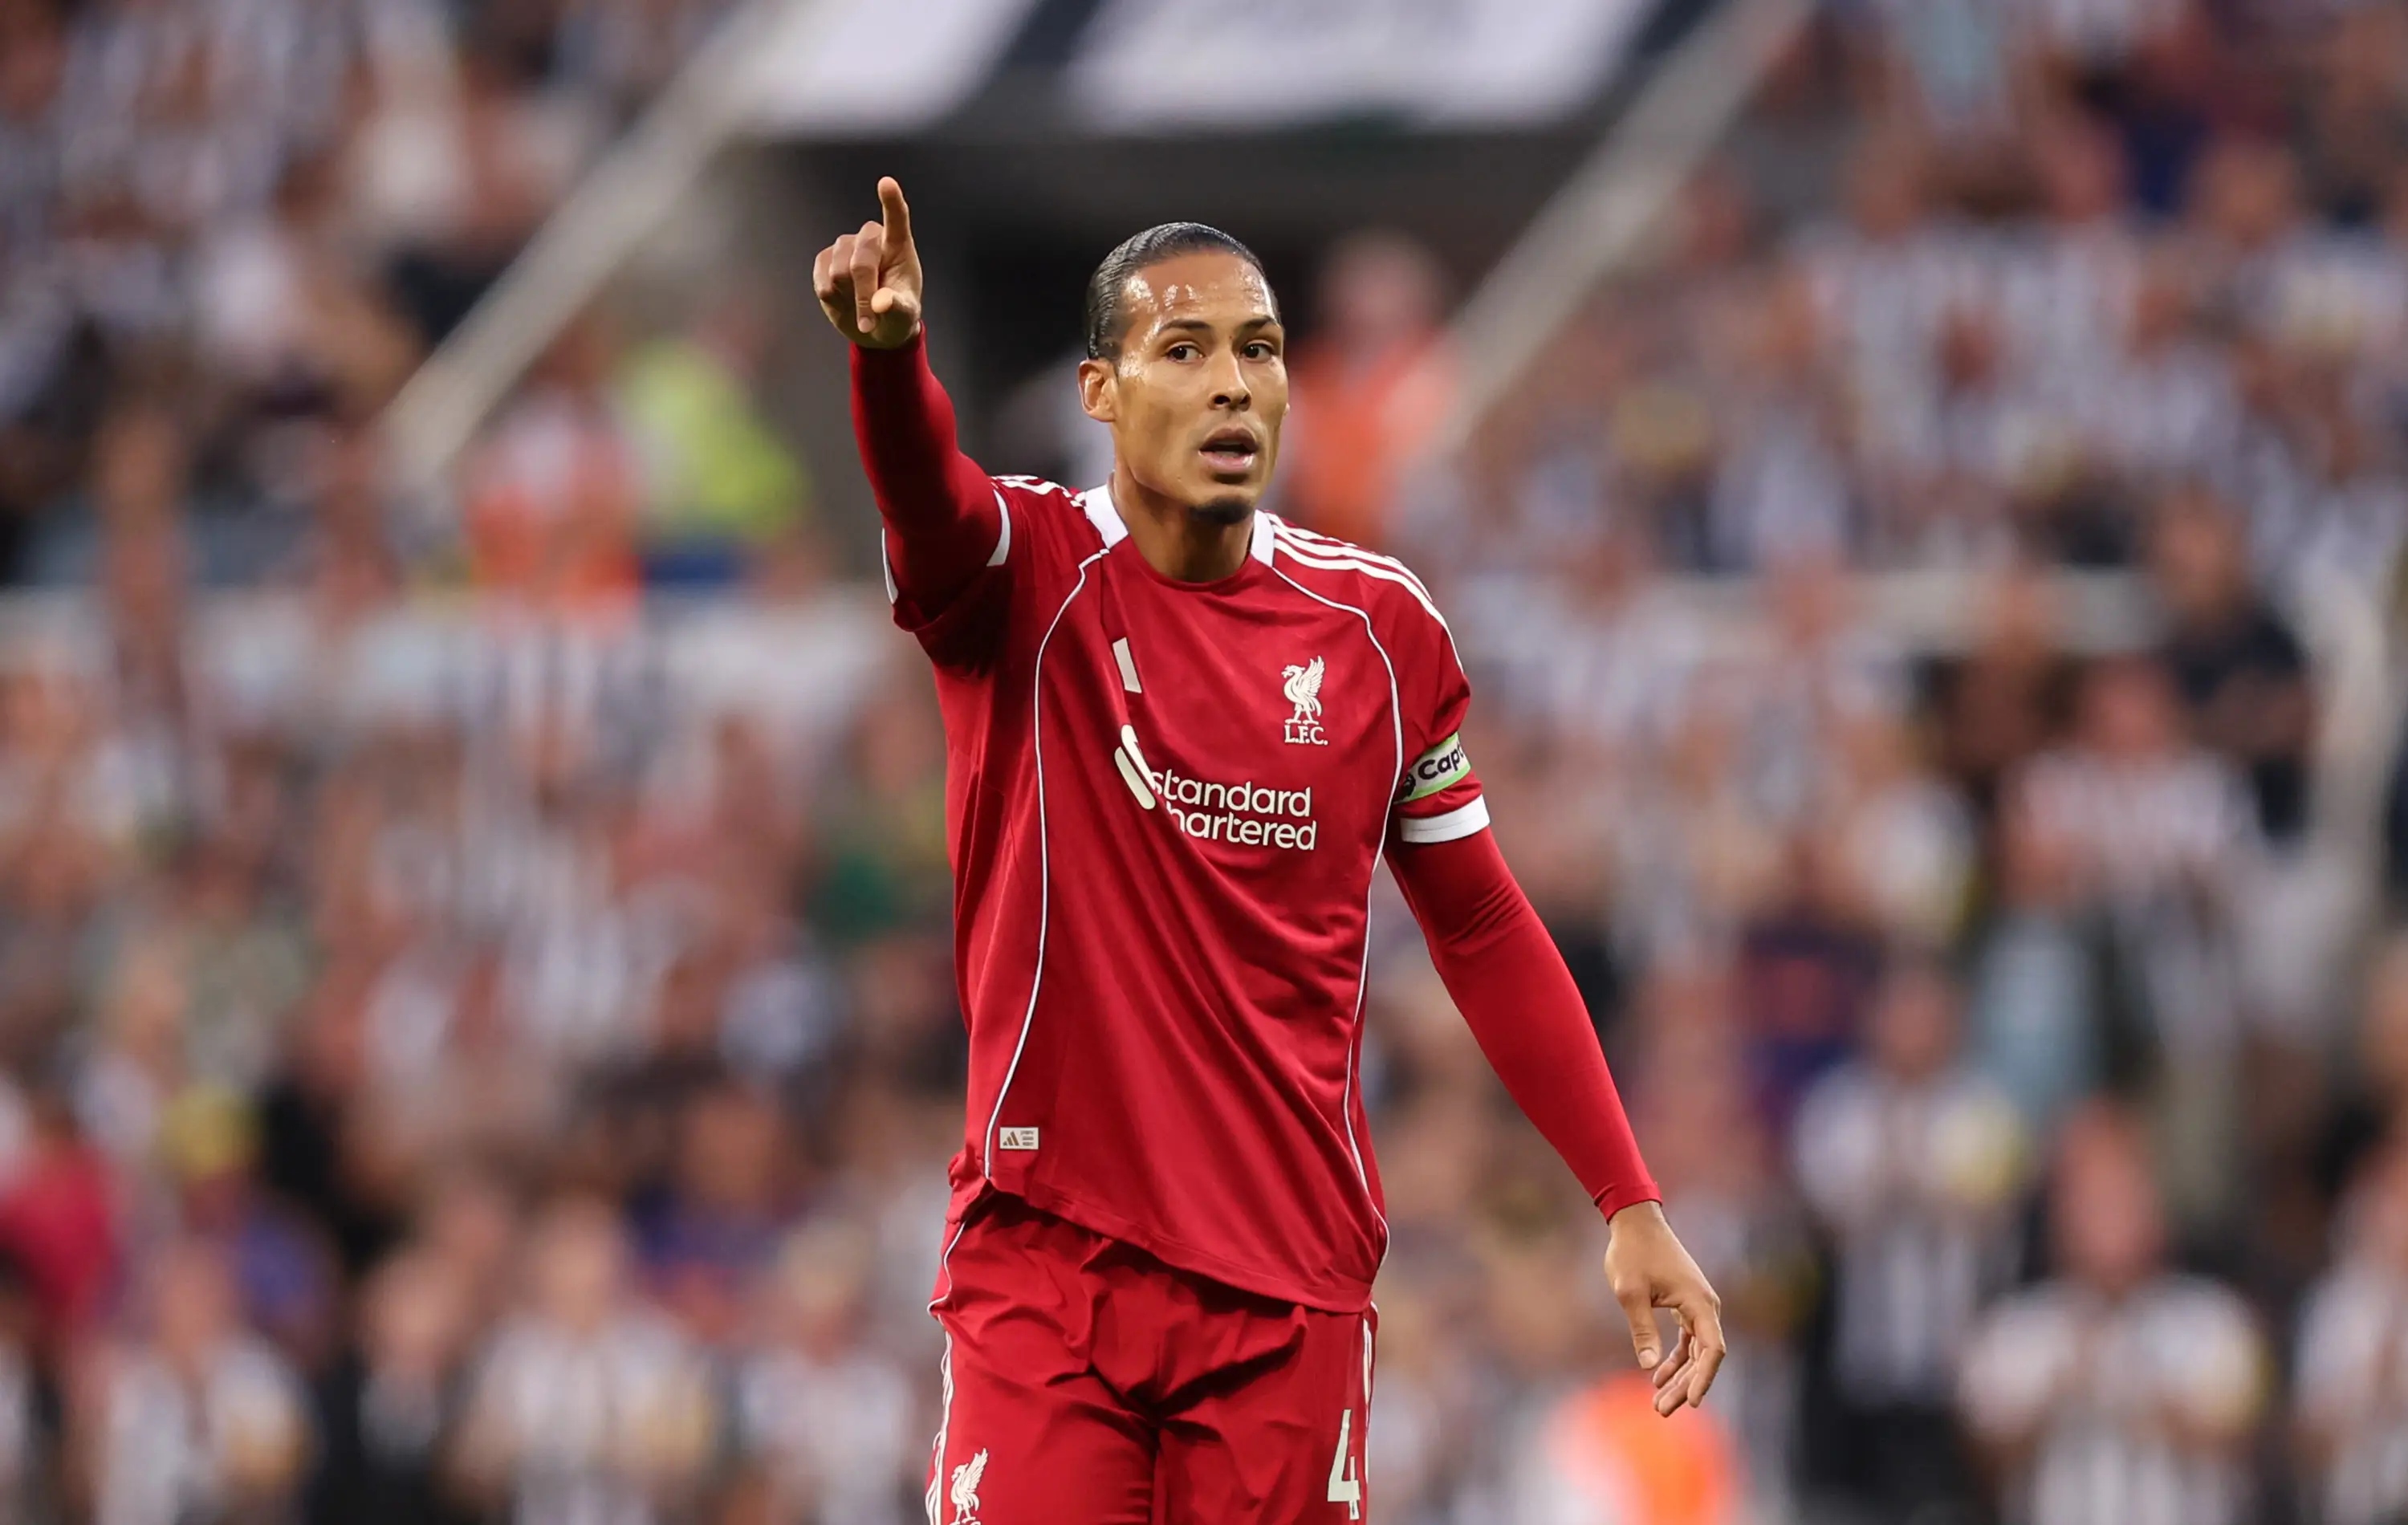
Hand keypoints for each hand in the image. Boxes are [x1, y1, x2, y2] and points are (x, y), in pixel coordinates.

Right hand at [813, 176, 922, 349]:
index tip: (887, 183)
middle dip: (864, 295)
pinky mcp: (824, 260)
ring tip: (861, 308)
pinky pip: (821, 280)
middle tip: (870, 321)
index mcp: (898, 246)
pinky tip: (843, 300)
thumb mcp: (905, 316)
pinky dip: (832, 299)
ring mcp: (845, 247)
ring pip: (838, 273)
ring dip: (848, 299)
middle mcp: (870, 239)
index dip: (891, 201)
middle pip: (860, 262)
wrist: (874, 328)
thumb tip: (881, 303)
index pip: (897, 219)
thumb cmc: (896, 315)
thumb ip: (897, 308)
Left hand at [1604, 1200, 1726, 1414]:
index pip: (1713, 1349)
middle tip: (1662, 1410)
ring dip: (1680, 1377)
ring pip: (1696, 1352)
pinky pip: (1687, 1340)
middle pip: (1705, 1357)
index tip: (1692, 1402)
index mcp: (1699, 1302)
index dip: (1704, 1378)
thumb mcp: (1630, 1292)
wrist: (1635, 1221)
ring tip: (1660, 1403)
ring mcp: (1697, 1306)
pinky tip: (1658, 1377)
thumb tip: (1647, 1366)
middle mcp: (1705, 1306)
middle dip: (1686, 1386)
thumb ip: (1642, 1328)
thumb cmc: (1632, 1252)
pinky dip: (1675, 1359)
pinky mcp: (1685, 1304)